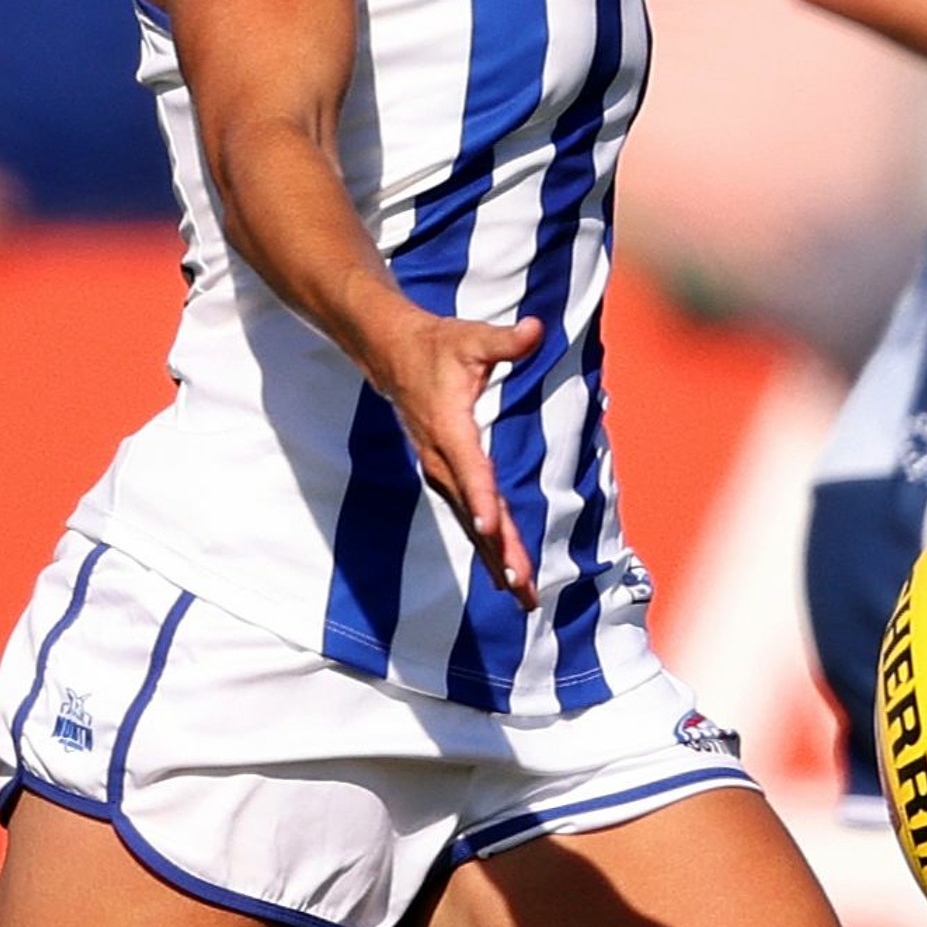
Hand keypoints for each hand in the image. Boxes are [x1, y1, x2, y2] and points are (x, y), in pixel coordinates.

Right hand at [363, 297, 544, 607]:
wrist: (391, 354)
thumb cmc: (437, 345)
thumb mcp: (472, 338)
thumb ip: (505, 342)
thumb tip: (535, 330)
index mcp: (450, 429)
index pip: (469, 469)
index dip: (480, 499)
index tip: (489, 530)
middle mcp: (442, 460)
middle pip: (473, 511)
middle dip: (497, 550)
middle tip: (521, 585)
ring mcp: (442, 472)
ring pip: (471, 524)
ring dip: (496, 561)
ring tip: (523, 597)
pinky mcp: (446, 477)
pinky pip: (469, 518)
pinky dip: (488, 548)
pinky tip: (505, 576)